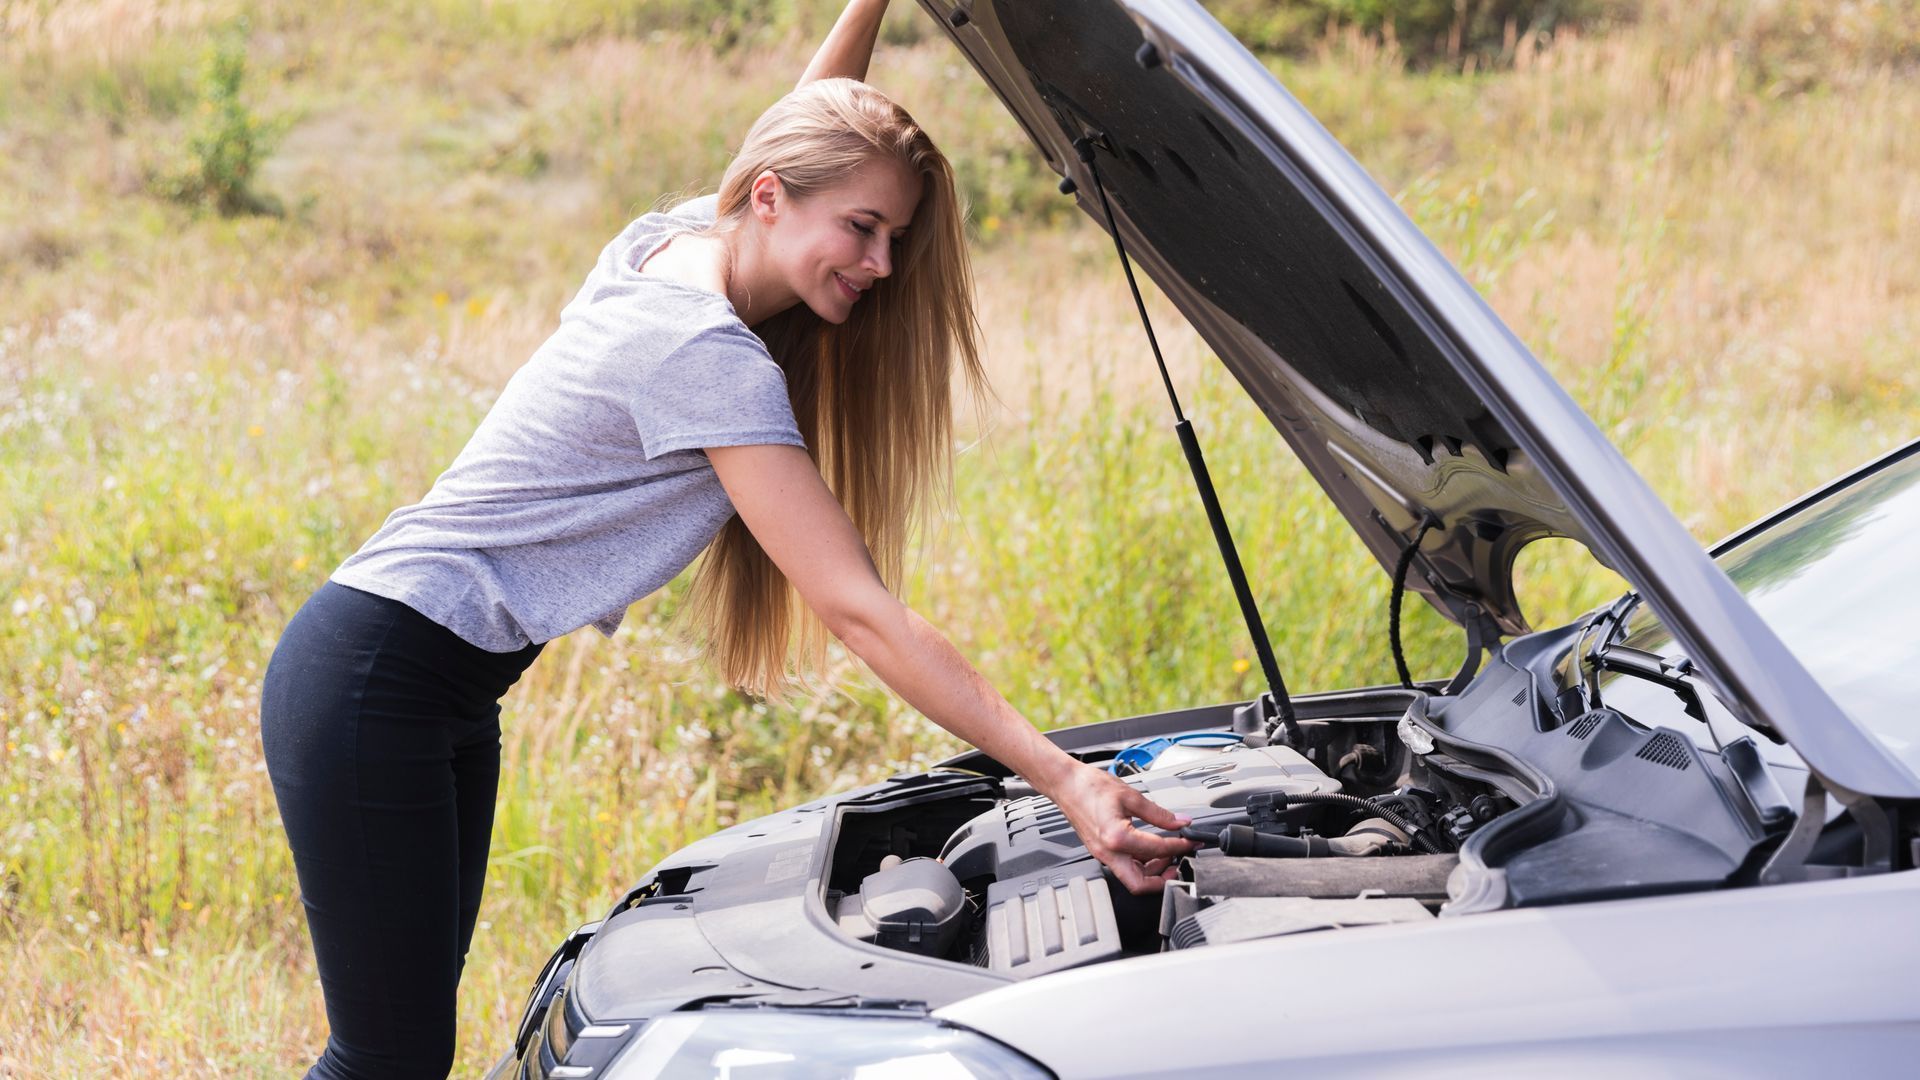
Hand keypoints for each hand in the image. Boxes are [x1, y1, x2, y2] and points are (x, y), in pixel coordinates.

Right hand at [1044, 762, 1197, 893]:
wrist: (1066, 784)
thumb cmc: (1089, 787)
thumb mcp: (1130, 796)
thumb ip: (1159, 814)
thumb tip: (1180, 823)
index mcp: (1117, 838)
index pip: (1157, 850)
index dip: (1179, 846)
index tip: (1190, 841)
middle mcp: (1108, 852)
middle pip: (1139, 884)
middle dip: (1163, 879)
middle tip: (1179, 864)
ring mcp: (1103, 854)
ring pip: (1132, 878)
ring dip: (1153, 872)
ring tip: (1168, 856)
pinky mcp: (1101, 851)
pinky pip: (1124, 867)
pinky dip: (1141, 864)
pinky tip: (1151, 851)